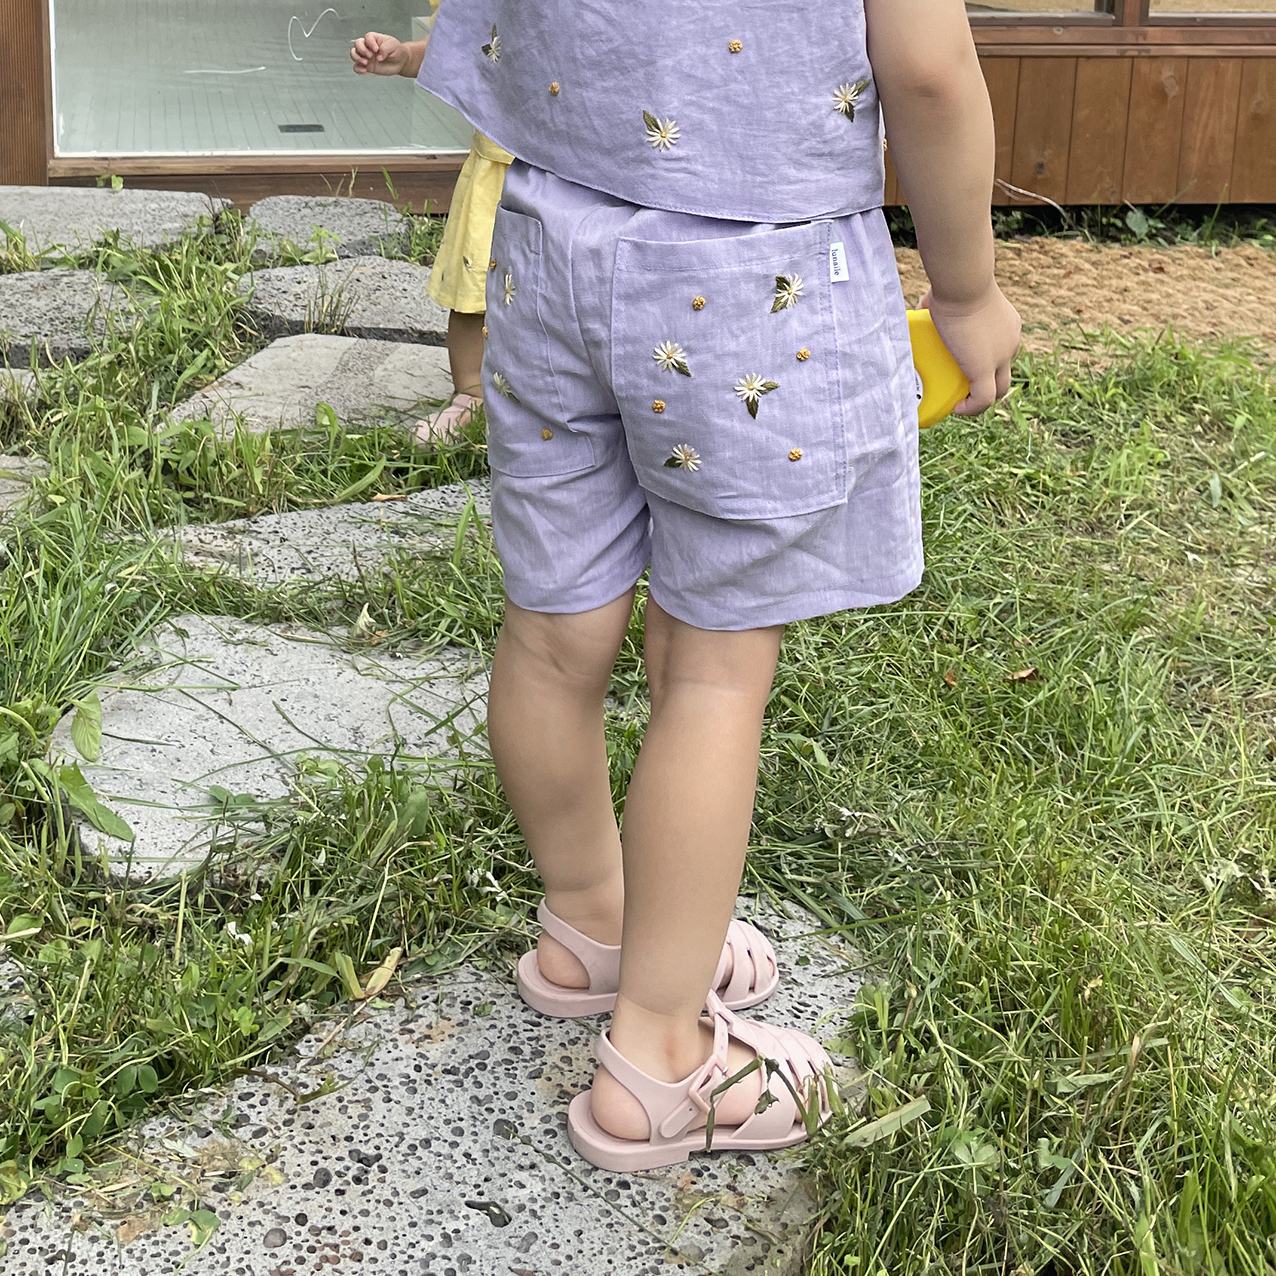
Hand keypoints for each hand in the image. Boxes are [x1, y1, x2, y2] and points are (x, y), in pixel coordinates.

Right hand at [351, 31, 409, 75]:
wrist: (400, 62)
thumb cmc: (397, 50)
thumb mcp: (394, 46)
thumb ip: (386, 49)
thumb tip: (379, 56)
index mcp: (374, 39)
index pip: (367, 37)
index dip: (370, 43)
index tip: (376, 49)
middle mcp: (368, 46)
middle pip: (357, 43)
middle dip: (361, 50)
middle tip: (370, 56)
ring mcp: (366, 56)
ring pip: (354, 54)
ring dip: (357, 58)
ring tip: (366, 63)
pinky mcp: (367, 66)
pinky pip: (357, 67)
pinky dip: (358, 68)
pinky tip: (364, 70)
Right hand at [923, 283, 1020, 415]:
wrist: (963, 286)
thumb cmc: (955, 282)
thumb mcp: (951, 293)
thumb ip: (940, 301)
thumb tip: (921, 306)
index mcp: (1008, 325)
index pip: (1004, 352)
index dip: (988, 363)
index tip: (966, 367)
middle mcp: (1011, 342)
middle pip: (1004, 373)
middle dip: (987, 384)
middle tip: (963, 388)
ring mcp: (1001, 357)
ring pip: (998, 389)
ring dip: (980, 399)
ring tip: (959, 402)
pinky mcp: (985, 369)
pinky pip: (983, 399)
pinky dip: (972, 408)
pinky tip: (957, 409)